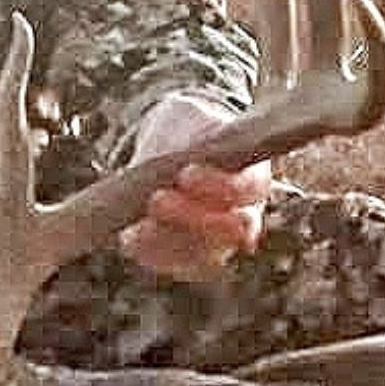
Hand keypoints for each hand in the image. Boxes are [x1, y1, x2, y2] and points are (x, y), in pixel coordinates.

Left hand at [118, 94, 274, 284]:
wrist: (181, 152)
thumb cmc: (192, 135)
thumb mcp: (196, 123)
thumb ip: (195, 137)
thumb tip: (182, 152)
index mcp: (255, 181)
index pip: (246, 190)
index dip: (218, 185)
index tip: (186, 172)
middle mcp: (246, 218)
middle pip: (229, 230)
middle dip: (191, 217)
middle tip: (157, 198)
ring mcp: (221, 242)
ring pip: (202, 252)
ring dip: (167, 239)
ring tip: (136, 224)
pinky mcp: (191, 258)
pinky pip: (174, 262)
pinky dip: (150, 251)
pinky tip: (129, 237)